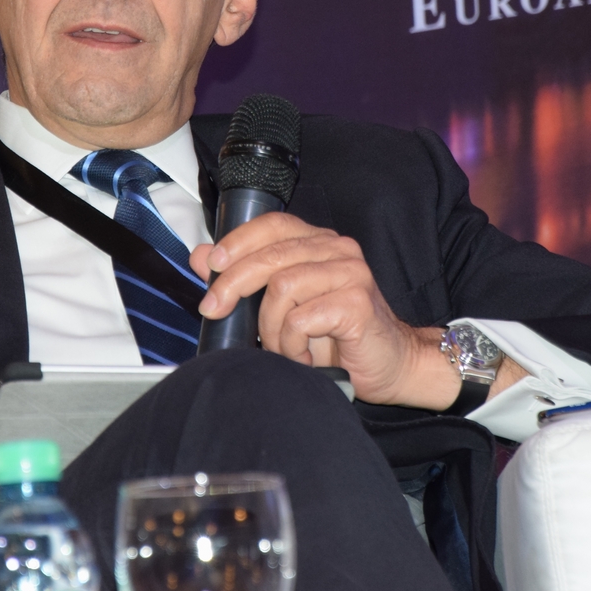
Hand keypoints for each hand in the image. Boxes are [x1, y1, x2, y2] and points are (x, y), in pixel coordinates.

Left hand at [189, 213, 468, 408]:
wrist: (390, 366)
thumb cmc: (336, 337)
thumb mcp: (282, 305)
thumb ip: (245, 277)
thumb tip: (201, 257)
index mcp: (318, 242)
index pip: (271, 224)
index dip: (236, 241)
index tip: (210, 267)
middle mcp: (338, 249)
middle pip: (270, 255)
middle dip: (232, 284)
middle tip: (214, 311)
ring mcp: (352, 273)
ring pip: (282, 287)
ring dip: (270, 327)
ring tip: (280, 348)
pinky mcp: (358, 303)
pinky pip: (302, 318)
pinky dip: (291, 344)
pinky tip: (302, 358)